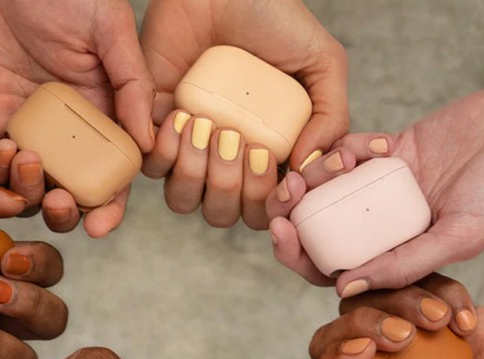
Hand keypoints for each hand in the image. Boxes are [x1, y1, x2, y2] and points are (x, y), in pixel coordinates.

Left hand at [0, 0, 155, 236]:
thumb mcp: (109, 27)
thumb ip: (132, 85)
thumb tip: (148, 145)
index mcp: (97, 112)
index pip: (107, 174)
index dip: (107, 206)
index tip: (100, 224)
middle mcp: (59, 130)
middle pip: (64, 192)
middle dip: (63, 211)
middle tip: (60, 203)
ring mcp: (18, 128)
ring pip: (22, 188)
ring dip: (27, 192)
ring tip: (29, 162)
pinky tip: (4, 152)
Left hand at [140, 0, 347, 228]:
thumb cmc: (272, 19)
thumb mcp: (322, 62)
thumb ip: (331, 117)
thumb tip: (306, 169)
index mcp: (269, 154)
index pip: (267, 211)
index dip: (272, 205)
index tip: (277, 171)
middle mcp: (228, 160)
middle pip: (224, 214)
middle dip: (233, 189)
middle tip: (241, 141)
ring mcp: (189, 147)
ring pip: (184, 200)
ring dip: (198, 173)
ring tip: (210, 127)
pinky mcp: (154, 127)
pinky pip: (153, 166)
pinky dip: (167, 151)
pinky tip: (183, 115)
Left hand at [268, 74, 483, 291]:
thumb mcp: (459, 236)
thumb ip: (405, 264)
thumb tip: (345, 289)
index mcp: (404, 255)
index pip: (342, 269)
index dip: (305, 258)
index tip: (282, 237)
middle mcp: (391, 225)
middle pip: (327, 231)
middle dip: (296, 218)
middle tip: (282, 200)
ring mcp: (390, 188)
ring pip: (334, 190)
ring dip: (315, 180)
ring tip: (316, 169)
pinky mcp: (394, 150)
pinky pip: (354, 152)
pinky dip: (345, 149)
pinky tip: (357, 147)